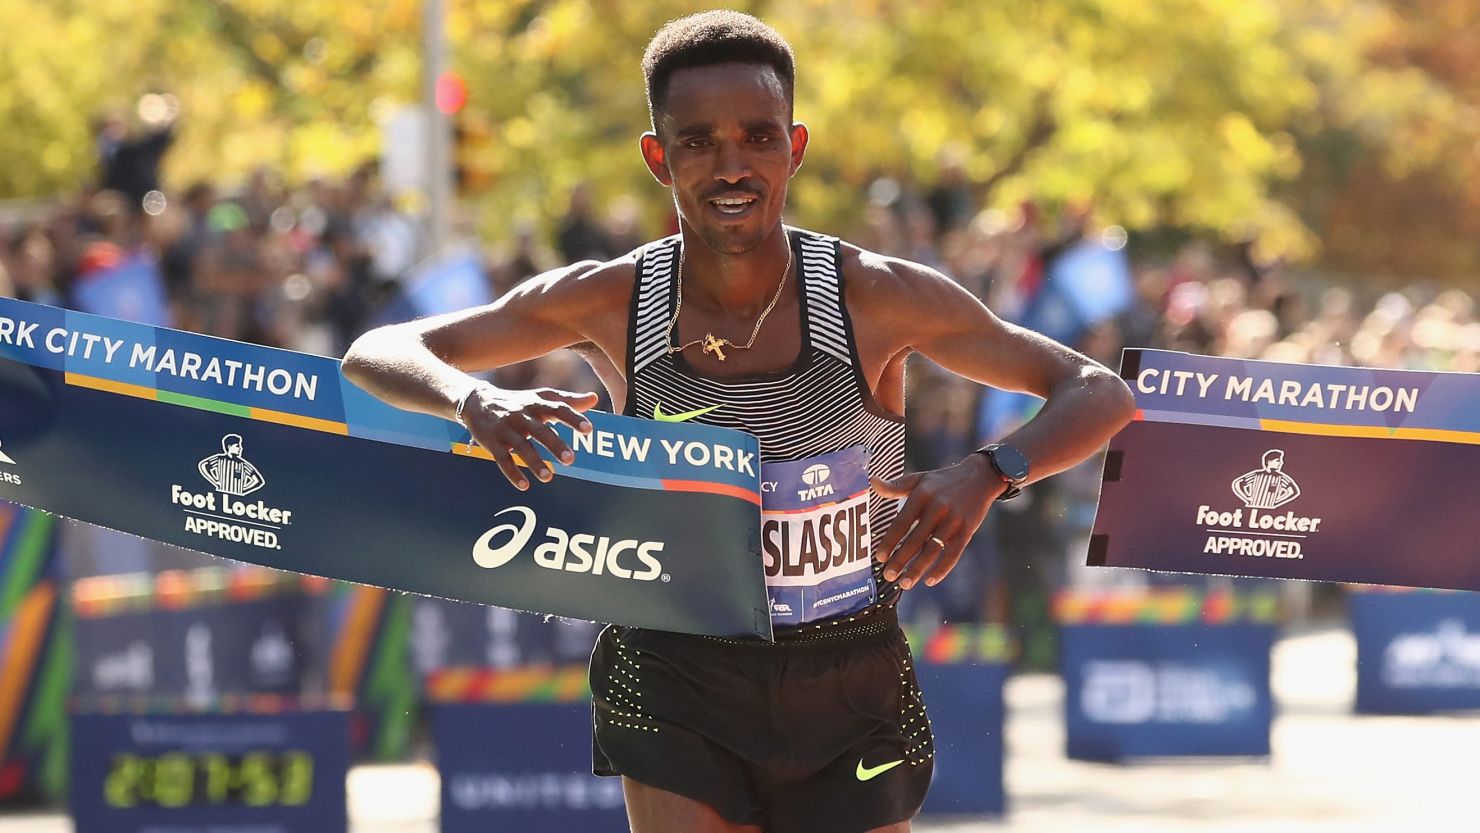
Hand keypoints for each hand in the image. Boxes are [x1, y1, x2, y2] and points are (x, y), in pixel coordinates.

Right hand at [458, 384, 597, 489]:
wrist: (477, 402)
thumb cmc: (518, 402)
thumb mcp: (540, 397)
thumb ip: (567, 400)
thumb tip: (594, 399)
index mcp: (536, 404)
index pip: (557, 409)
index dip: (573, 418)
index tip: (588, 429)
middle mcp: (521, 416)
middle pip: (540, 430)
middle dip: (554, 444)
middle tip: (570, 460)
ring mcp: (506, 430)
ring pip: (521, 447)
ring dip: (534, 462)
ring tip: (549, 477)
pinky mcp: (493, 444)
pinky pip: (503, 460)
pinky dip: (512, 473)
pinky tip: (524, 486)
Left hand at [871, 453, 1004, 589]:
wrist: (980, 477)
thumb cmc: (942, 481)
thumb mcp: (919, 479)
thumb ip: (895, 486)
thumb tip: (872, 482)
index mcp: (922, 496)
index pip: (901, 523)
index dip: (890, 542)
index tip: (880, 557)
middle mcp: (937, 508)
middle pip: (915, 540)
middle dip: (900, 561)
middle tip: (888, 576)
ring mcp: (953, 521)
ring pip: (932, 550)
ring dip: (917, 569)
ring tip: (904, 584)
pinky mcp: (967, 531)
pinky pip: (953, 554)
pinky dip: (942, 569)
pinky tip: (929, 581)